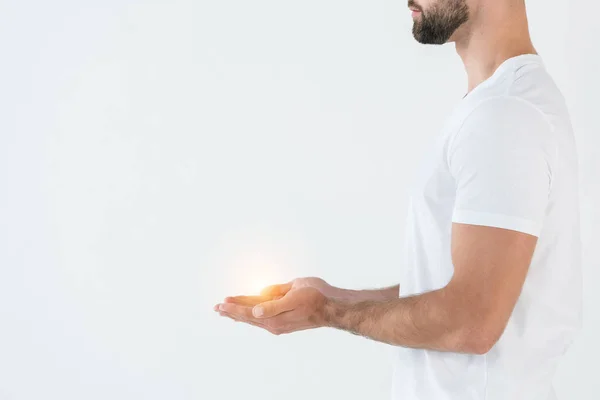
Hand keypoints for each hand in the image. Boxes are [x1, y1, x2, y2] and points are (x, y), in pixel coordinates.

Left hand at [214, 278, 331, 334]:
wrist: (333, 308)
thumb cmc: (316, 297)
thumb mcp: (294, 293)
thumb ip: (274, 302)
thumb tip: (255, 310)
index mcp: (275, 315)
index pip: (249, 310)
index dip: (235, 306)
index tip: (222, 302)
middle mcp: (275, 323)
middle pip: (248, 316)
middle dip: (232, 311)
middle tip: (217, 307)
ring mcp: (279, 324)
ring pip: (254, 319)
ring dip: (239, 315)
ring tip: (226, 311)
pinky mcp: (284, 323)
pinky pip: (262, 320)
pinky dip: (251, 317)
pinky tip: (247, 315)